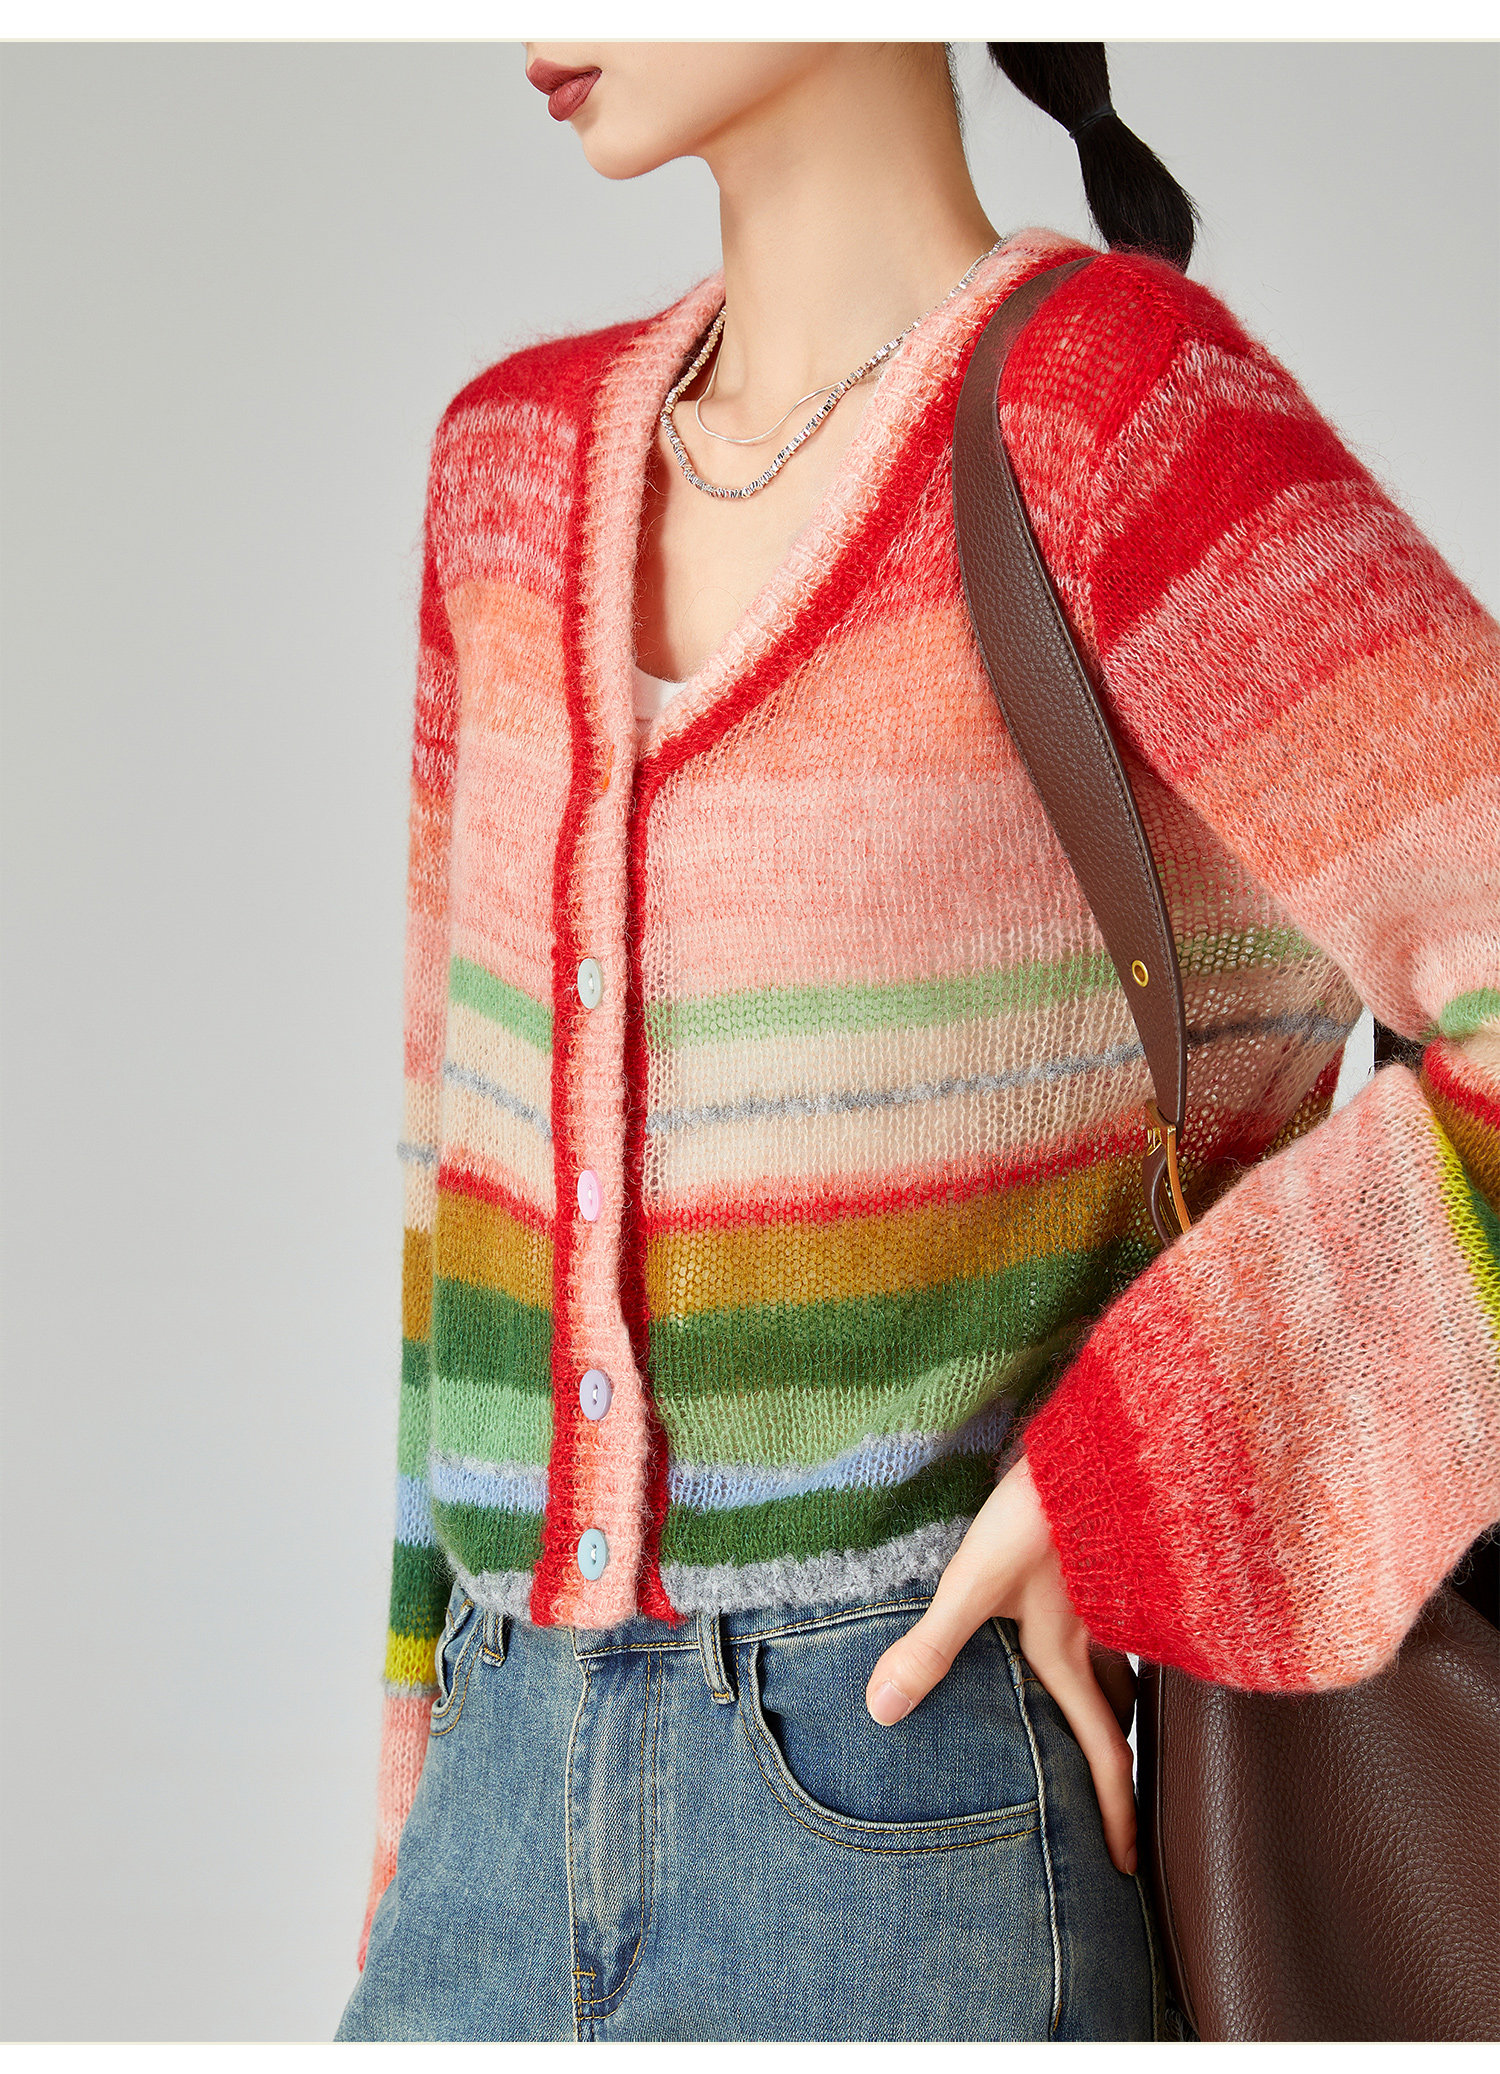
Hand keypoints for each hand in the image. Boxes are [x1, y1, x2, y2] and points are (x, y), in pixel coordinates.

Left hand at [863, 1455, 1138, 1875]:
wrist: (1097, 1450)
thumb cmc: (1034, 1516)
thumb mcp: (971, 1585)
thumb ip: (929, 1647)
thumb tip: (880, 1712)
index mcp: (1066, 1652)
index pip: (1100, 1750)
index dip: (1114, 1812)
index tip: (1126, 1863)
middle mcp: (1101, 1632)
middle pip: (1119, 1709)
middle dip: (1117, 1756)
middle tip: (1116, 1789)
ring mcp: (1115, 1594)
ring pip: (1124, 1662)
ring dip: (1117, 1694)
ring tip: (1105, 1712)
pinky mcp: (1115, 1558)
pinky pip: (1124, 1616)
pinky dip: (1113, 1637)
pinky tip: (1097, 1621)